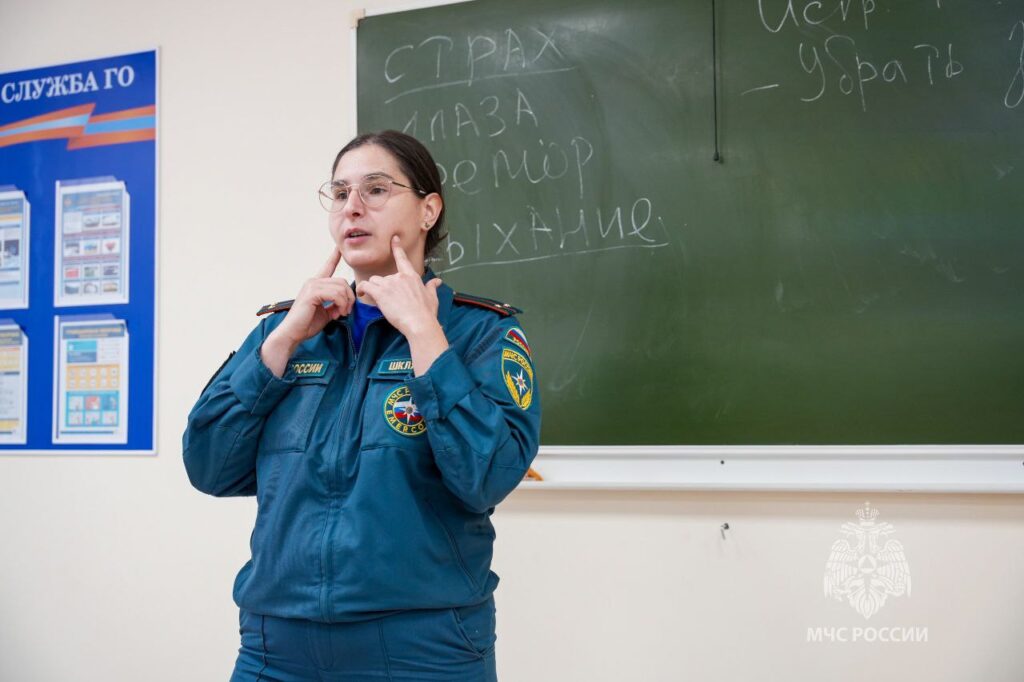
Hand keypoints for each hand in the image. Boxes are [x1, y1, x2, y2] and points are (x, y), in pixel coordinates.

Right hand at [262, 247, 353, 375]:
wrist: (293, 333)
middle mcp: (313, 281)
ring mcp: (311, 285)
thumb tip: (345, 303)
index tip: (338, 247)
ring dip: (346, 302)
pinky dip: (341, 304)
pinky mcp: (311, 293)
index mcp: (315, 285)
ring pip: (340, 287)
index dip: (333, 257)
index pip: (327, 267)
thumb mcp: (326, 312)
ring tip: (342, 313)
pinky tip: (338, 313)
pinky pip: (335, 294)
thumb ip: (335, 304)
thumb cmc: (307, 324)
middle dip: (349, 297)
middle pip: (342, 281)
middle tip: (347, 311)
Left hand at [355, 236, 442, 337]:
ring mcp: (389, 284)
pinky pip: (366, 286)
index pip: (402, 259)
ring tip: (376, 300)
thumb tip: (437, 281)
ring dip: (373, 289)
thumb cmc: (426, 313)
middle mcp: (400, 277)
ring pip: (374, 281)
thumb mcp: (432, 297)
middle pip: (384, 277)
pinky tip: (361, 294)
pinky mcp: (380, 293)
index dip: (397, 248)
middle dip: (382, 287)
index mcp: (412, 277)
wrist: (420, 323)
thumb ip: (431, 287)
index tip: (394, 239)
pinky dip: (362, 290)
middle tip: (387, 301)